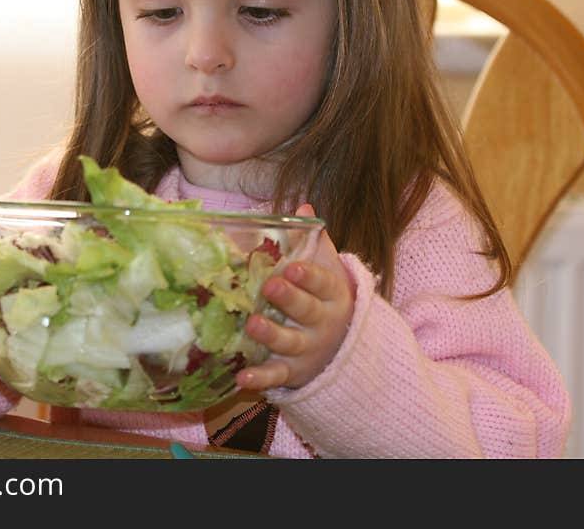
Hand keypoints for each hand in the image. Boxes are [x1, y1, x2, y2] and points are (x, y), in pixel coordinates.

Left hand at [236, 203, 355, 390]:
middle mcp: (322, 323)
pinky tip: (241, 377)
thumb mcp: (326, 269)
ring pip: (291, 343)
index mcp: (332, 294)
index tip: (292, 267)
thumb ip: (312, 240)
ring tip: (252, 325)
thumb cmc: (324, 297)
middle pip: (307, 311)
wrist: (342, 345)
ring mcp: (307, 350)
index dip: (308, 276)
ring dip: (271, 335)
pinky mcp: (292, 372)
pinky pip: (276, 376)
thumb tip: (303, 205)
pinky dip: (260, 379)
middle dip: (289, 300)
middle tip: (270, 287)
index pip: (322, 283)